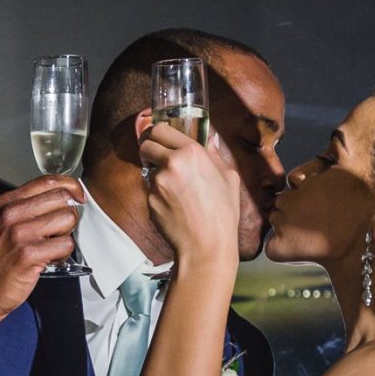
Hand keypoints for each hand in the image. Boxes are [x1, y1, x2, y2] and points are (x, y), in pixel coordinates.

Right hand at [0, 177, 85, 330]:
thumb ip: (23, 208)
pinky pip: (65, 245)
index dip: (69, 186)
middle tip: (61, 230)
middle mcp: (11, 213)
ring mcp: (20, 233)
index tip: (77, 196)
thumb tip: (57, 199)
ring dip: (66, 235)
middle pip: (61, 198)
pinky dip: (63, 254)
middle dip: (69, 213)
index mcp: (5, 203)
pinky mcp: (29, 254)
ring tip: (53, 246)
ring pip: (67, 219)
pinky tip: (50, 260)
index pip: (47, 181)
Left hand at [138, 123, 240, 271]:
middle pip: (146, 144)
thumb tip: (209, 139)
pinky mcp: (149, 199)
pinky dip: (158, 194)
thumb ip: (215, 154)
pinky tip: (175, 206)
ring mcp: (158, 182)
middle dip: (149, 148)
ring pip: (148, 168)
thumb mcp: (228, 178)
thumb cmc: (222, 213)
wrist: (206, 245)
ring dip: (157, 173)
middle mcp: (172, 163)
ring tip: (177, 190)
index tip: (159, 138)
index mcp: (192, 152)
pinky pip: (150, 190)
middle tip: (157, 156)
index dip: (158, 133)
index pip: (161, 129)